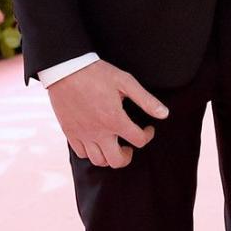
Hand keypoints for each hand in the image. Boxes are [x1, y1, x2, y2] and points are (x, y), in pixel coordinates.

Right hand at [48, 59, 167, 167]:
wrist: (66, 69)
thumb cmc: (96, 73)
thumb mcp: (125, 81)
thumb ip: (145, 100)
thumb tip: (164, 114)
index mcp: (115, 119)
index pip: (138, 141)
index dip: (147, 136)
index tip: (147, 128)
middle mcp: (99, 132)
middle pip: (117, 161)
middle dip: (127, 156)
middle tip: (129, 146)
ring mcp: (83, 134)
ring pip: (98, 161)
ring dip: (109, 157)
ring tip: (113, 145)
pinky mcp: (70, 132)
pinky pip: (81, 153)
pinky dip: (91, 152)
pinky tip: (96, 140)